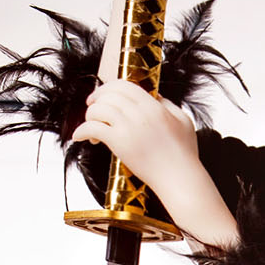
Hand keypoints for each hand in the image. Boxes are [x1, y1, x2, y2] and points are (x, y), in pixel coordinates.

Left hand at [71, 79, 201, 197]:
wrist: (180, 179)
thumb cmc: (184, 154)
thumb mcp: (183, 121)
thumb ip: (168, 105)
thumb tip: (154, 96)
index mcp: (154, 106)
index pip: (124, 85)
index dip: (108, 88)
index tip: (102, 95)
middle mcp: (140, 113)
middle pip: (109, 94)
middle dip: (96, 98)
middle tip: (91, 107)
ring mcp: (129, 127)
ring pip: (98, 109)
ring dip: (89, 115)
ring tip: (90, 126)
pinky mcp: (120, 143)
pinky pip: (93, 128)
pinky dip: (81, 130)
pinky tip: (79, 137)